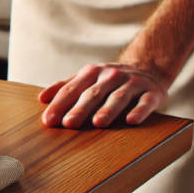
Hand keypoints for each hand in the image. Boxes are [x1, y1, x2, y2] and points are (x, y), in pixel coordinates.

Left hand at [39, 63, 167, 128]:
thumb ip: (65, 87)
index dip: (59, 105)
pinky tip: (131, 121)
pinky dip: (139, 111)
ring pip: (118, 97)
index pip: (72, 90)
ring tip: (98, 123)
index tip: (48, 121)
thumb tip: (42, 98)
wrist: (148, 68)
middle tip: (68, 124)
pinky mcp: (151, 92)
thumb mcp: (87, 79)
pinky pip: (145, 102)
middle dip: (80, 109)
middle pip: (93, 94)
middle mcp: (111, 75)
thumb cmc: (109, 81)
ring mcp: (132, 83)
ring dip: (107, 110)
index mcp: (91, 73)